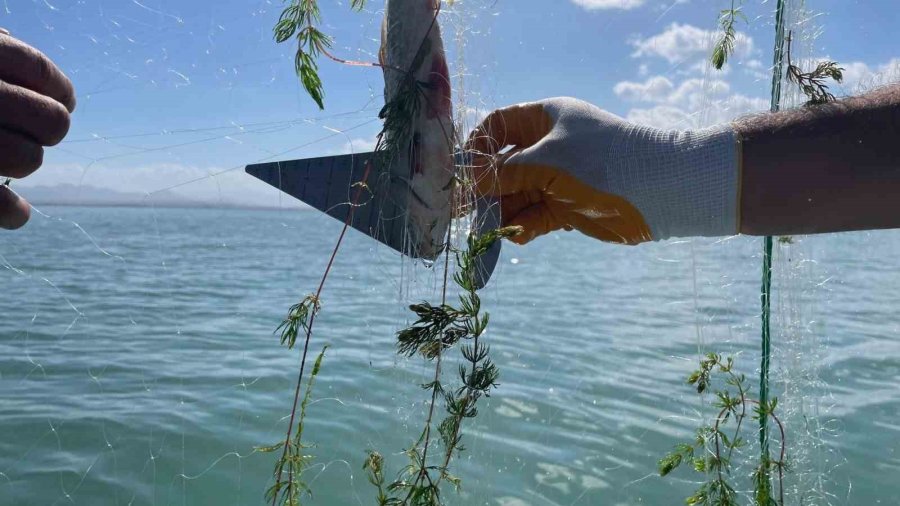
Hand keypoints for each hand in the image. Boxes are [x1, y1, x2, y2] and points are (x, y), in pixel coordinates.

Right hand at [0, 28, 74, 228]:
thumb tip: (22, 55)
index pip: (36, 68)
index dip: (59, 90)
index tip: (64, 101)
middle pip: (51, 121)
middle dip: (48, 128)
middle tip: (34, 129)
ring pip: (28, 159)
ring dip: (25, 161)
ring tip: (5, 154)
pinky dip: (11, 213)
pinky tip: (20, 212)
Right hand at [466, 98, 653, 244]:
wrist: (658, 190)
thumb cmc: (601, 161)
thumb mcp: (546, 162)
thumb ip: (503, 173)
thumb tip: (465, 181)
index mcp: (544, 119)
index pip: (497, 126)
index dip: (476, 147)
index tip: (459, 172)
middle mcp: (549, 145)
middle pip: (503, 166)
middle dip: (485, 189)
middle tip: (463, 212)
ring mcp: (558, 177)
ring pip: (518, 195)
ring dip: (502, 213)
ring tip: (488, 232)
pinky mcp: (568, 206)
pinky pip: (535, 215)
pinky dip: (524, 226)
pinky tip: (515, 235)